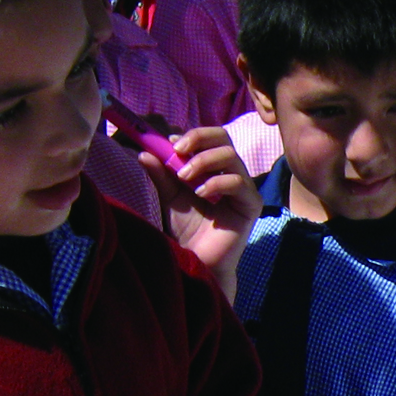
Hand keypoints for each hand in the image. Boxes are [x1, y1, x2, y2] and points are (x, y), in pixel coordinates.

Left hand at [147, 127, 259, 295]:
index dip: (193, 135)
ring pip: (231, 156)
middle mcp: (232, 174)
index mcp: (215, 168)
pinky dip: (216, 183)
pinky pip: (238, 182)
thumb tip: (145, 152)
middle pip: (224, 138)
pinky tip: (201, 193)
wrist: (198, 260)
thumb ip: (161, 175)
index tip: (170, 143)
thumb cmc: (187, 230)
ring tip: (184, 178)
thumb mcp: (170, 197)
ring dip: (204, 161)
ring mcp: (244, 189)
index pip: (212, 137)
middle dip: (199, 140)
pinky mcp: (251, 205)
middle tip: (177, 151)